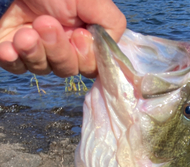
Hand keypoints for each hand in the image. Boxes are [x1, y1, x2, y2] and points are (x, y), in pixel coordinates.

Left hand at [0, 0, 125, 76]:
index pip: (90, 66)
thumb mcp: (94, 0)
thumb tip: (110, 52)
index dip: (84, 58)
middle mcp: (63, 45)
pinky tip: (8, 49)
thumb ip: (112, 25)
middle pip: (65, 68)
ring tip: (24, 35)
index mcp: (85, 37)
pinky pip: (13, 64)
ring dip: (32, 54)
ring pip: (39, 68)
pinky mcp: (13, 44)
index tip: (78, 35)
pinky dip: (10, 59)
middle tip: (45, 24)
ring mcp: (38, 46)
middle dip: (56, 51)